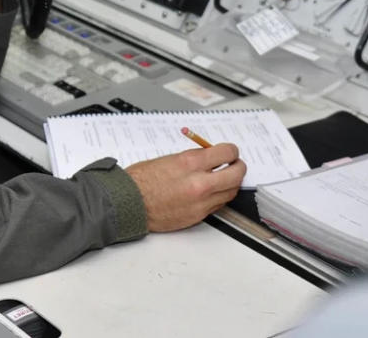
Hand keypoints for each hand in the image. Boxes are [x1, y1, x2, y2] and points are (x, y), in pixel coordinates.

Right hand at [125, 143, 245, 231]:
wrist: (129, 202)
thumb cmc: (141, 180)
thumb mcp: (169, 159)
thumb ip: (193, 158)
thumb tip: (209, 157)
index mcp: (190, 163)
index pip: (226, 153)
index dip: (231, 151)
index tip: (230, 151)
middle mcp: (199, 183)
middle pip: (236, 174)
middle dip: (238, 167)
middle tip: (236, 164)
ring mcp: (200, 202)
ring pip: (230, 192)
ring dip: (231, 183)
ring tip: (225, 178)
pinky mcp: (198, 216)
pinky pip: (218, 205)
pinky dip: (219, 196)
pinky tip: (212, 191)